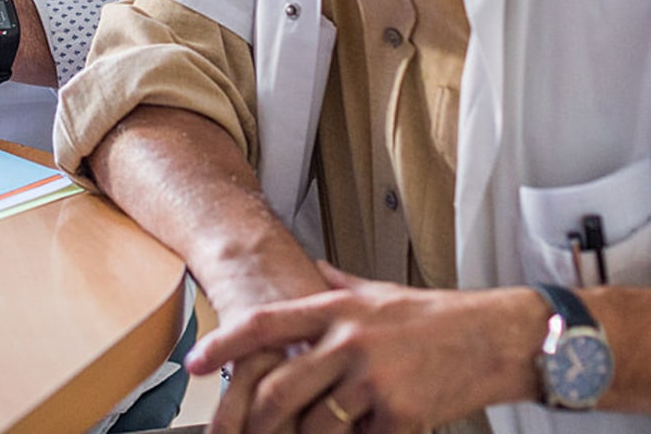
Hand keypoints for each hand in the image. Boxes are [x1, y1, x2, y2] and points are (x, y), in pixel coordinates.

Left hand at [195, 264, 540, 433]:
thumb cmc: (434, 316)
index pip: (265, 323)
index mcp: (336, 309)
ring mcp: (373, 381)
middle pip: (280, 388)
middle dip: (254, 420)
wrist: (495, 338)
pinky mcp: (401, 417)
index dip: (224, 345)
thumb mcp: (376, 290)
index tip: (194, 364)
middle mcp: (348, 341)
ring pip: (314, 426)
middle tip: (240, 433)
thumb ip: (337, 284)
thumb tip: (310, 271)